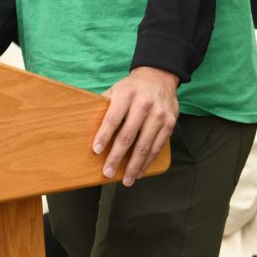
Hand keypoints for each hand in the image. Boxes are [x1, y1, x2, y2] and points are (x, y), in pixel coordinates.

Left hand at [92, 67, 178, 186]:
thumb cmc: (131, 88)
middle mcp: (144, 104)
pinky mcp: (169, 123)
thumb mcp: (116, 89)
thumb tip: (86, 126)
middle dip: (116, 157)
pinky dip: (148, 161)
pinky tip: (139, 172)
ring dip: (134, 166)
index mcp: (126, 94)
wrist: (159, 77)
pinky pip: (157, 147)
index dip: (104, 136)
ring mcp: (159, 115)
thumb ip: (104, 106)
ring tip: (125, 180)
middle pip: (128, 136)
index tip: (96, 150)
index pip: (113, 118)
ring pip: (145, 145)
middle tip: (107, 172)